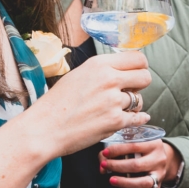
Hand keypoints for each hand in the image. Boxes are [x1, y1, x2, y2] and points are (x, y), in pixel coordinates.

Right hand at [22, 53, 151, 160]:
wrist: (43, 129)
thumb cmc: (56, 104)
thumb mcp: (78, 75)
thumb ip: (102, 71)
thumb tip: (123, 71)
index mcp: (99, 65)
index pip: (137, 58)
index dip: (140, 67)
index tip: (136, 73)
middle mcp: (109, 79)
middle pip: (145, 77)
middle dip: (140, 85)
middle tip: (130, 91)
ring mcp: (113, 101)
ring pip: (139, 100)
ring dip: (131, 105)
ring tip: (114, 109)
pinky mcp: (115, 121)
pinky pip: (137, 118)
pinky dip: (135, 120)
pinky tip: (128, 118)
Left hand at [101, 139, 179, 187]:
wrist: (162, 157)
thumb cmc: (143, 150)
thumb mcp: (135, 143)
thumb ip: (117, 150)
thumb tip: (102, 165)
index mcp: (154, 145)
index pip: (134, 146)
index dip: (117, 150)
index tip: (105, 152)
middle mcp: (159, 160)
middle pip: (137, 165)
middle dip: (117, 166)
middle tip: (105, 165)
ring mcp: (160, 176)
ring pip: (144, 183)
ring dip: (125, 183)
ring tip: (112, 180)